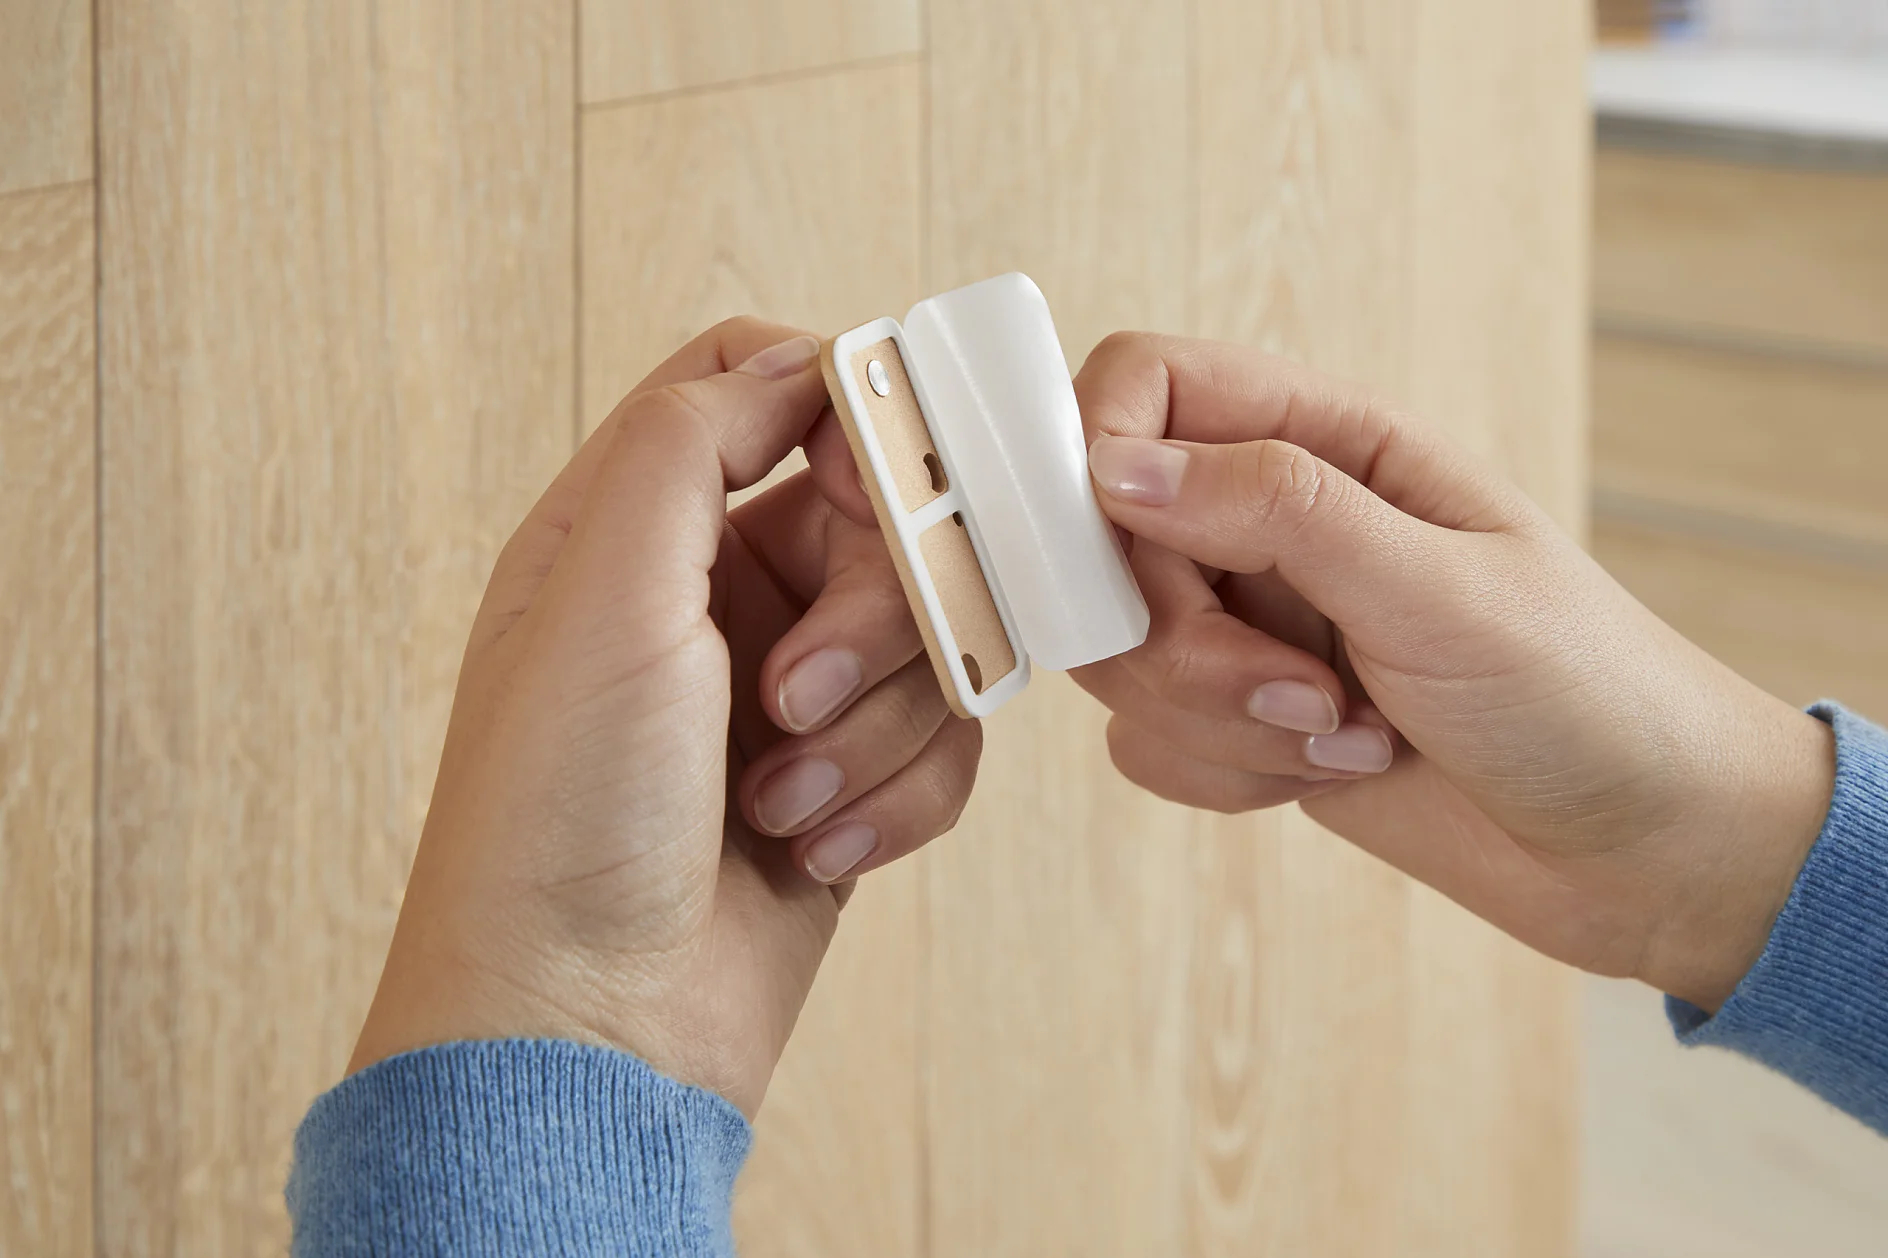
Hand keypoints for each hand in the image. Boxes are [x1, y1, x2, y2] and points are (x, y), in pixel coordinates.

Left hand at [349, 320, 979, 1115]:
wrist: (584, 1034)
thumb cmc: (560, 815)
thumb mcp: (601, 591)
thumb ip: (691, 441)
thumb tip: (801, 361)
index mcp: (633, 527)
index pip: (760, 388)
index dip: (843, 412)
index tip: (880, 485)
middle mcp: (713, 599)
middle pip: (877, 519)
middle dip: (868, 615)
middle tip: (801, 694)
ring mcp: (785, 696)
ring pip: (927, 637)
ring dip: (876, 728)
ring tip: (781, 804)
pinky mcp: (845, 787)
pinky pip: (944, 744)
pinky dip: (896, 800)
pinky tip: (815, 856)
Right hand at [1070, 332, 1834, 1011]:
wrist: (1640, 849)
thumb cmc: (1587, 693)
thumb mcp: (1439, 587)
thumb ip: (1277, 510)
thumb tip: (1117, 465)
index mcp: (1332, 442)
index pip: (1148, 387)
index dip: (1093, 451)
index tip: (1109, 549)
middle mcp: (1276, 523)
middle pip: (1107, 539)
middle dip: (1179, 638)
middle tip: (1293, 689)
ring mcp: (1255, 622)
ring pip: (1122, 651)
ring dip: (1216, 716)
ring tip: (1343, 733)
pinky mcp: (1244, 717)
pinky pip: (1150, 738)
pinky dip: (1227, 772)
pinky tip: (1331, 771)